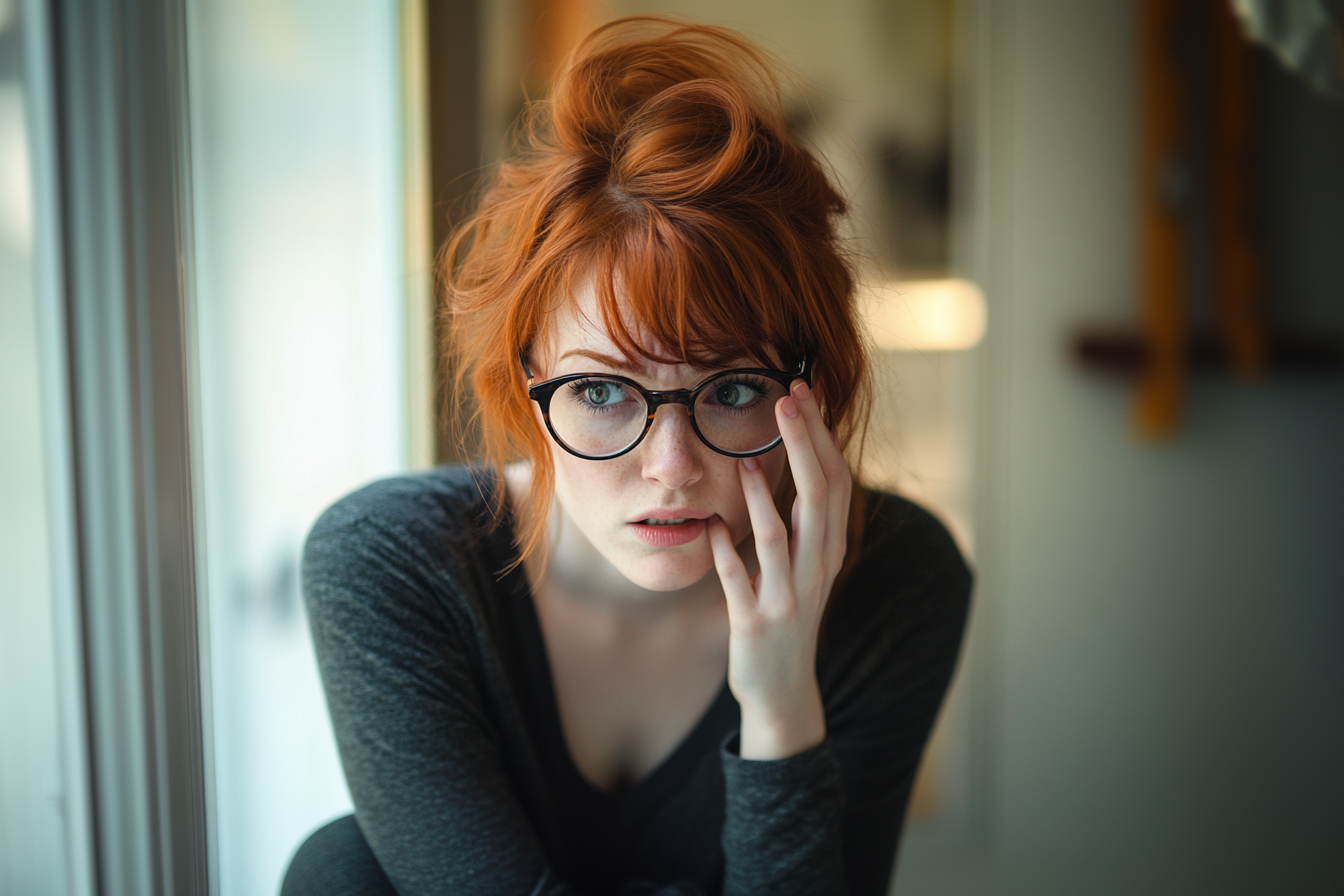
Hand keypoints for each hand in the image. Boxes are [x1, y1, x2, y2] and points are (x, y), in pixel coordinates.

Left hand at [707, 379, 852, 759]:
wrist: (784, 688)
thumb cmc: (789, 613)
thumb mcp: (806, 563)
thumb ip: (803, 518)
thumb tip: (798, 457)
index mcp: (829, 548)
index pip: (836, 481)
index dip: (822, 435)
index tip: (804, 392)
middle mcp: (816, 568)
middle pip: (818, 497)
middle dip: (804, 445)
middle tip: (787, 399)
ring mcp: (787, 597)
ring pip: (780, 539)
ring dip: (765, 498)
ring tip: (749, 460)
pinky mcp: (755, 622)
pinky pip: (740, 582)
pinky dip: (727, 554)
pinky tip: (710, 527)